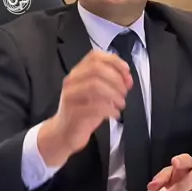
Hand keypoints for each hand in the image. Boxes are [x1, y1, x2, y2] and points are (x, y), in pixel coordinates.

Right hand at [38, 51, 132, 167]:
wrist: (64, 133)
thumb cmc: (83, 111)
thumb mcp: (97, 93)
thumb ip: (110, 82)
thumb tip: (127, 79)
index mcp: (78, 73)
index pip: (95, 56)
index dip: (114, 61)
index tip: (127, 72)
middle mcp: (72, 81)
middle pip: (97, 69)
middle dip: (116, 79)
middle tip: (125, 91)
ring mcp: (71, 96)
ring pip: (95, 85)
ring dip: (114, 94)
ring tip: (121, 104)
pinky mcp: (73, 113)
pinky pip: (95, 107)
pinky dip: (110, 109)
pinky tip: (115, 114)